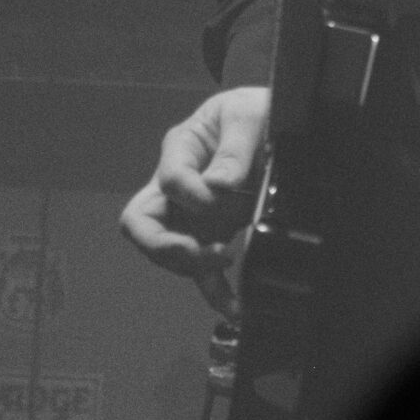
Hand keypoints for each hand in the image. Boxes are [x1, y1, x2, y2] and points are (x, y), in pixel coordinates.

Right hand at [119, 86, 270, 315]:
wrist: (277, 122)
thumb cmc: (256, 111)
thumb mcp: (249, 115)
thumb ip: (234, 148)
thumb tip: (220, 185)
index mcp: (181, 148)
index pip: (169, 180)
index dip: (192, 194)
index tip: (224, 194)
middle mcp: (178, 184)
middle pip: (142, 223)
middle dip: (165, 245)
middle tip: (199, 252)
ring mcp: (192, 213)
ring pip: (167, 251)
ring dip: (191, 267)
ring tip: (226, 265)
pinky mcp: (214, 232)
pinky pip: (204, 269)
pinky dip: (216, 292)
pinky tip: (234, 309)